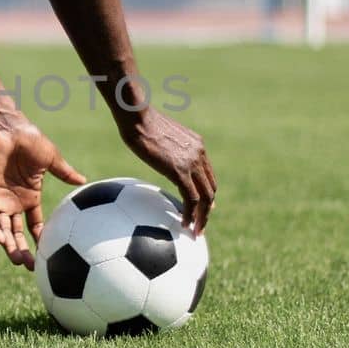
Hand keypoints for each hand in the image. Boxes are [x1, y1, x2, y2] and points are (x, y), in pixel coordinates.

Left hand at [0, 110, 86, 268]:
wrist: (8, 128)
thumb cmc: (30, 140)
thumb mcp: (52, 159)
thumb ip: (65, 173)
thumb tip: (84, 181)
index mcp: (29, 196)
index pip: (34, 225)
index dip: (41, 241)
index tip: (48, 257)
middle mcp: (13, 201)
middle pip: (17, 233)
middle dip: (23, 251)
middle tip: (32, 269)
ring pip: (2, 229)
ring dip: (8, 246)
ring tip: (18, 261)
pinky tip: (1, 241)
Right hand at [119, 111, 216, 234]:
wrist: (137, 116)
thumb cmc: (138, 122)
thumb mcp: (157, 135)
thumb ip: (164, 148)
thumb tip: (155, 154)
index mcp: (196, 145)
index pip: (207, 174)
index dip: (207, 192)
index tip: (204, 207)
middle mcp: (199, 153)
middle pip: (211, 187)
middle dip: (208, 209)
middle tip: (201, 223)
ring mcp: (192, 162)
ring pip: (206, 197)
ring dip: (202, 217)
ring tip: (195, 231)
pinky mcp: (181, 171)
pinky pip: (192, 199)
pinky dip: (191, 214)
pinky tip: (184, 224)